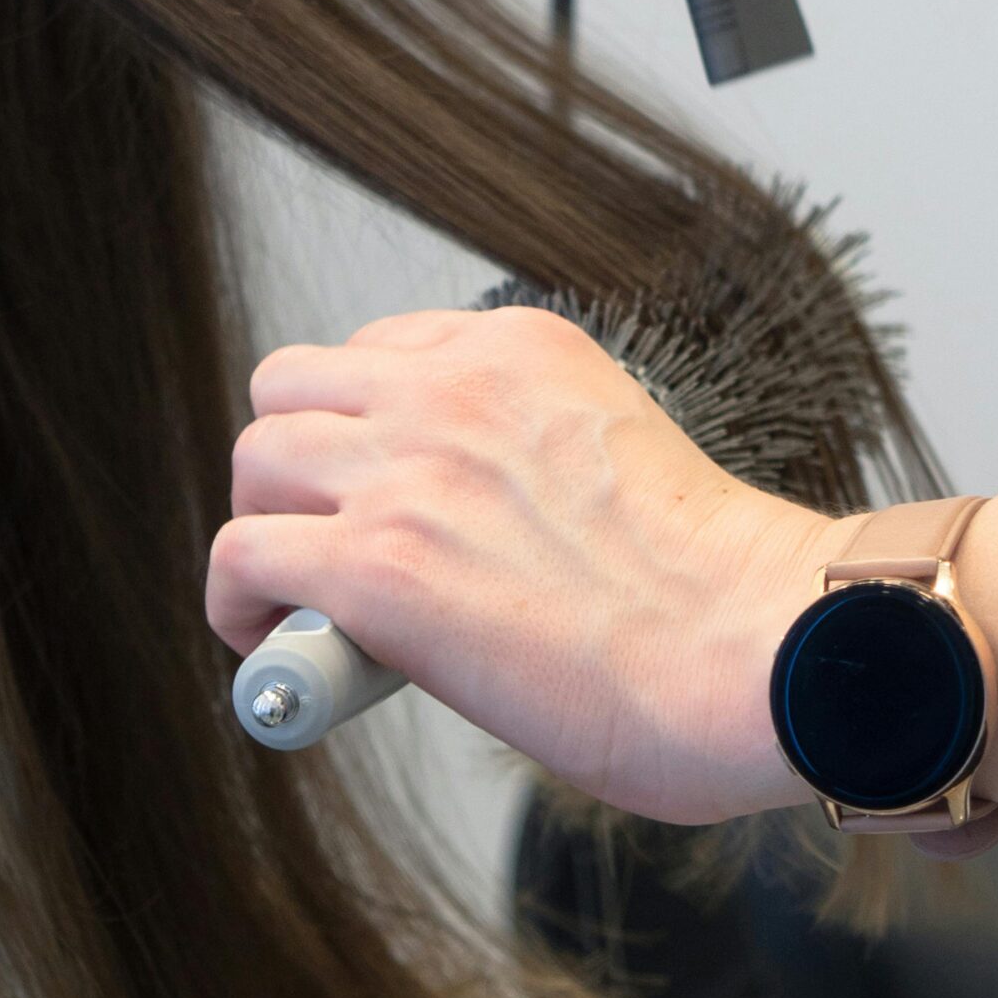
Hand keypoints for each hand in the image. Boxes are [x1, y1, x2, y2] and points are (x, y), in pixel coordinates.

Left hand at [207, 305, 839, 822]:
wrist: (758, 646)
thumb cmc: (721, 595)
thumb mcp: (620, 457)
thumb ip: (528, 461)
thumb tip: (474, 534)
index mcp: (524, 351)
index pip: (378, 350)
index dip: (357, 430)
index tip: (376, 491)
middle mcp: (455, 388)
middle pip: (289, 391)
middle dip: (294, 470)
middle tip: (325, 543)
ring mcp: (410, 471)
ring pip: (252, 462)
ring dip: (264, 529)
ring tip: (295, 600)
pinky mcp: (376, 567)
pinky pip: (241, 557)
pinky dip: (239, 608)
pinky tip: (271, 646)